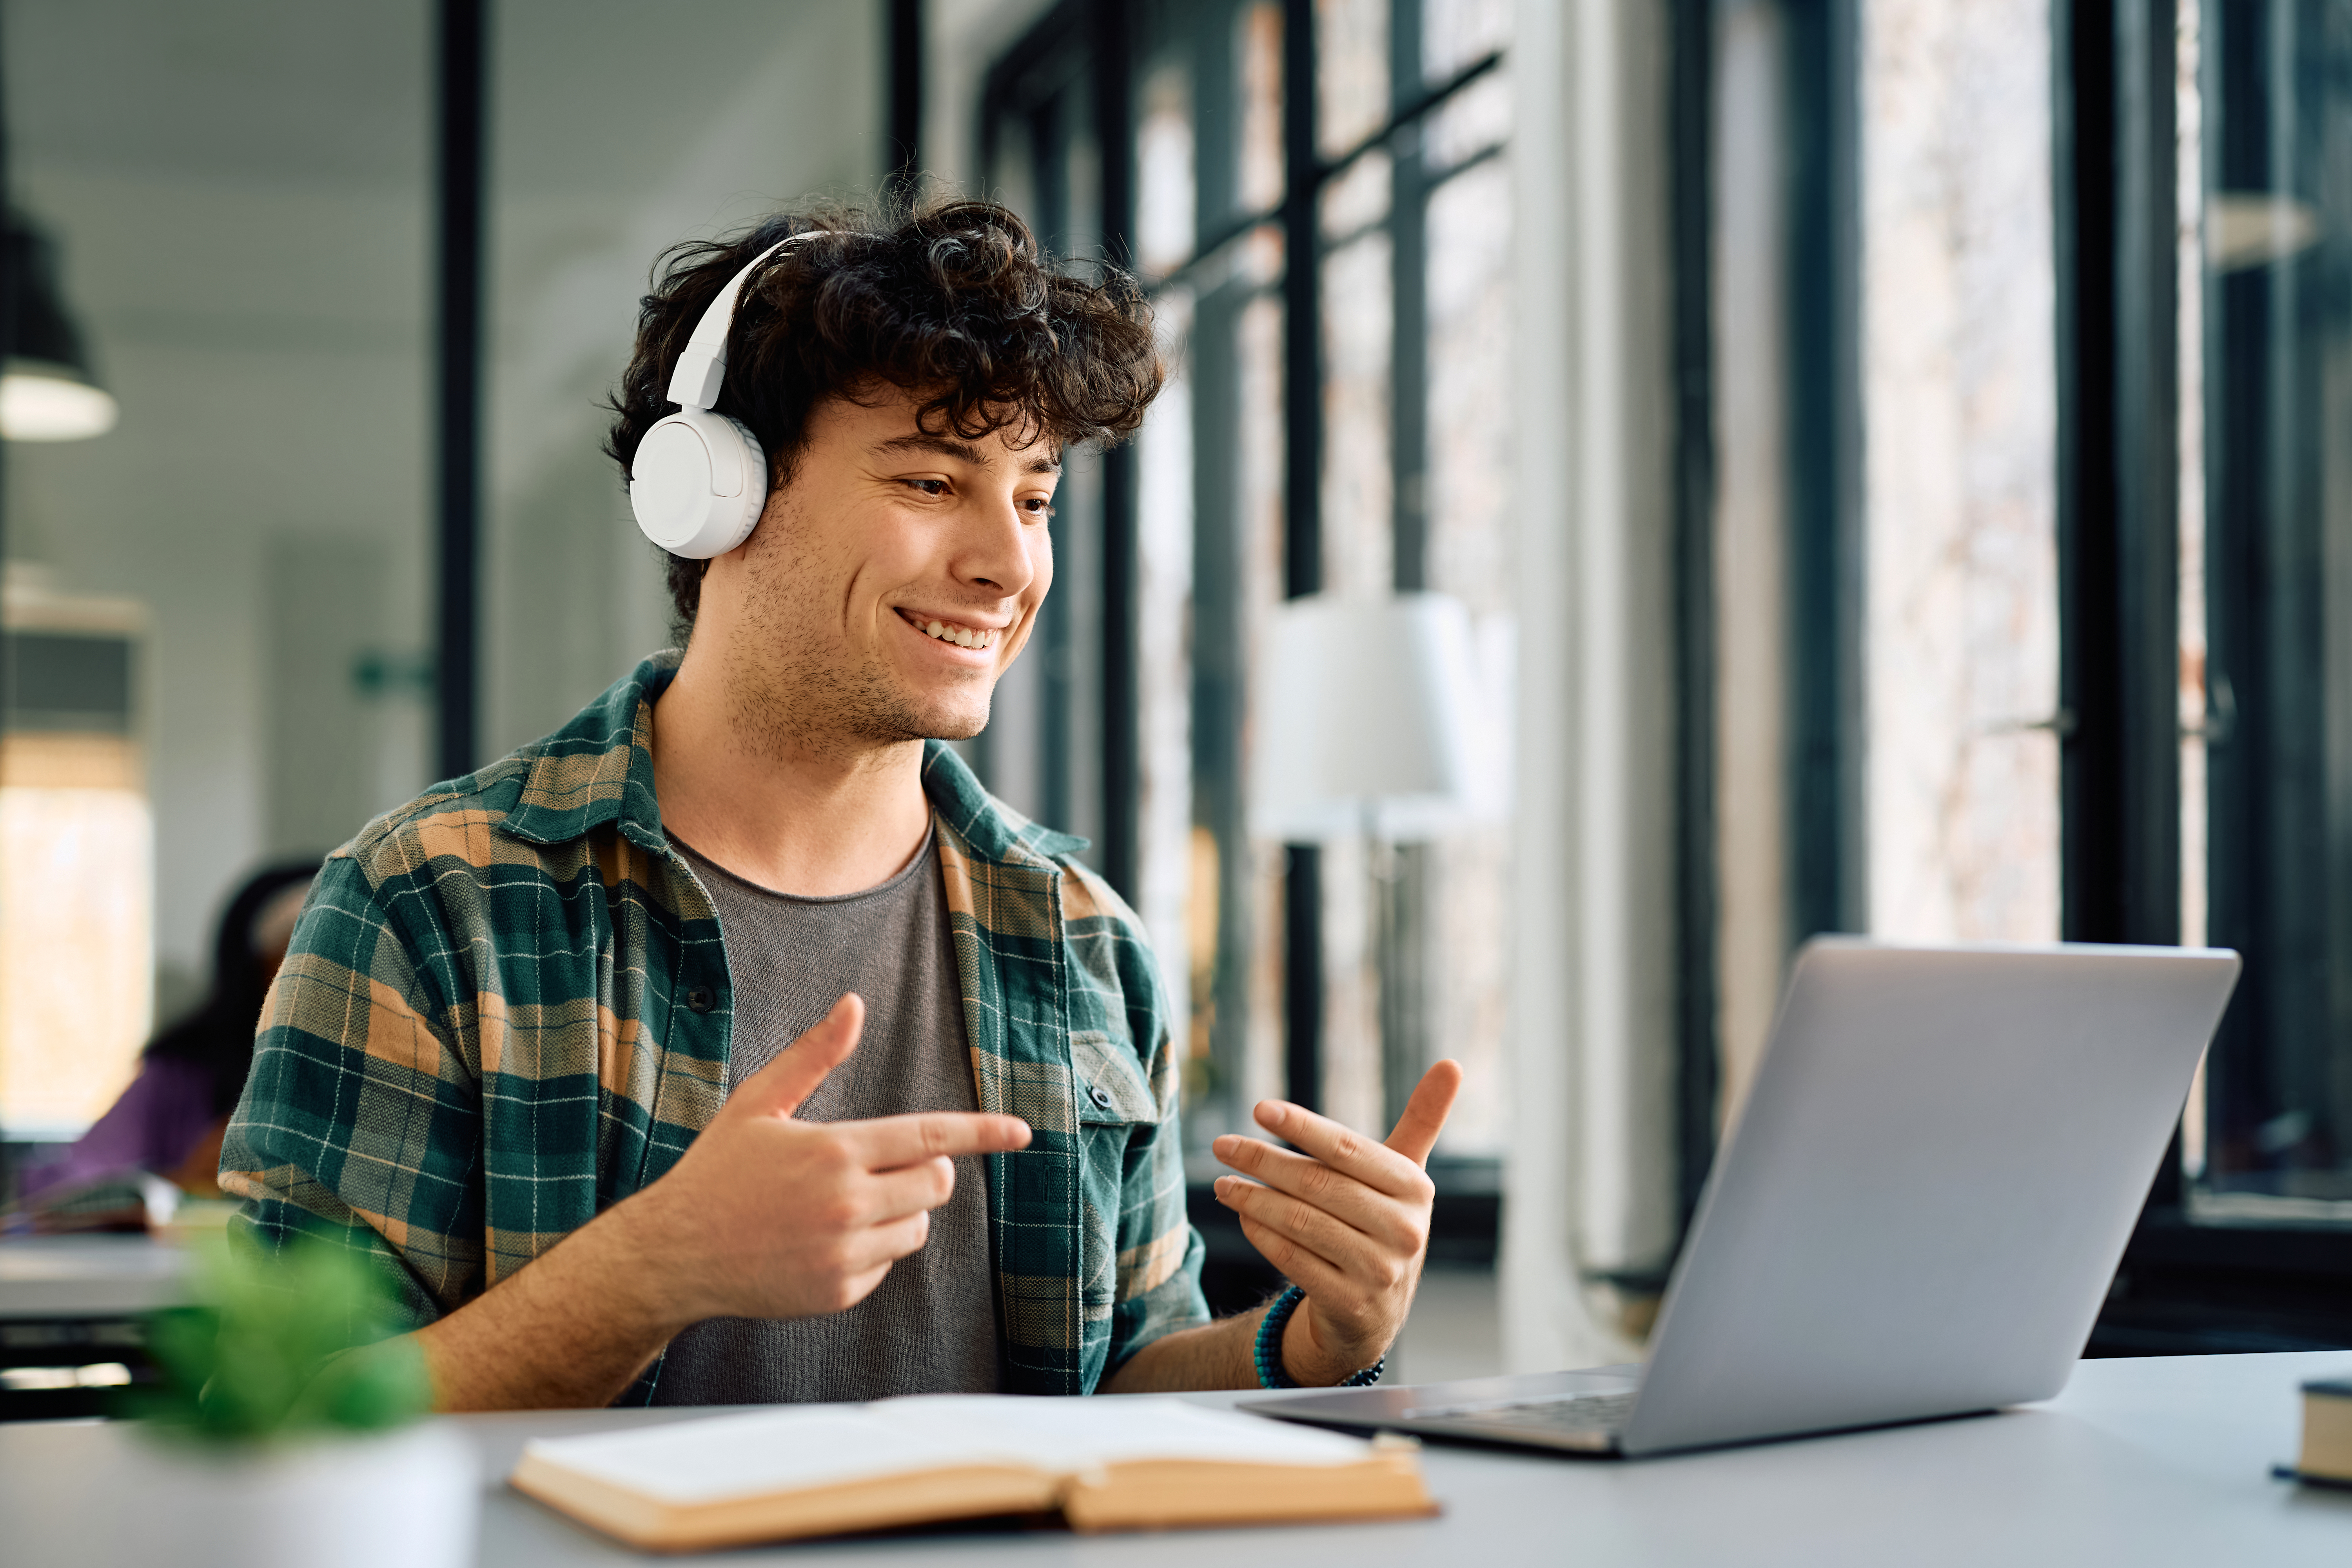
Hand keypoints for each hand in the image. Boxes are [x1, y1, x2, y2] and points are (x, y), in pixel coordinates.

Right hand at [624, 993, 1031, 1322]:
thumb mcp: (759, 1102)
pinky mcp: (839, 1293)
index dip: (983, 1132)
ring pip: (917, 1226)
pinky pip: (886, 1264)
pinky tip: (819, 1241)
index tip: (1023, 1132)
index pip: (931, 1136)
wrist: (676, 1252)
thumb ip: (814, 1055)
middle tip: (878, 1165)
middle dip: (925, 1169)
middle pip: (936, 1183)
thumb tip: (853, 1004)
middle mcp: (847, 1204)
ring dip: (898, 1211)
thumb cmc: (719, 1169)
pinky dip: (868, 1250)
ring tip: (839, 1204)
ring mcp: (844, 1254)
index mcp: (835, 1151)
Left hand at [1212, 1060, 1463, 1384]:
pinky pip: (1293, 1260)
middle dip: (1263, 1162)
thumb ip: (1422, 1121)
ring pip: (1301, 1223)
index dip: (1303, 1127)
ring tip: (1222, 1182)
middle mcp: (1404, 1231)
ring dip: (1253, 1199)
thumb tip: (1451, 1062)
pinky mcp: (1350, 1304)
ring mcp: (1379, 1272)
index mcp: (1416, 1189)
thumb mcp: (1403, 1177)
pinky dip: (1262, 1235)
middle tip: (1222, 1145)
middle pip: (1319, 1185)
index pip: (1349, 1150)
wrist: (1376, 1312)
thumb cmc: (1382, 1224)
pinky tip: (1243, 1216)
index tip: (1260, 1109)